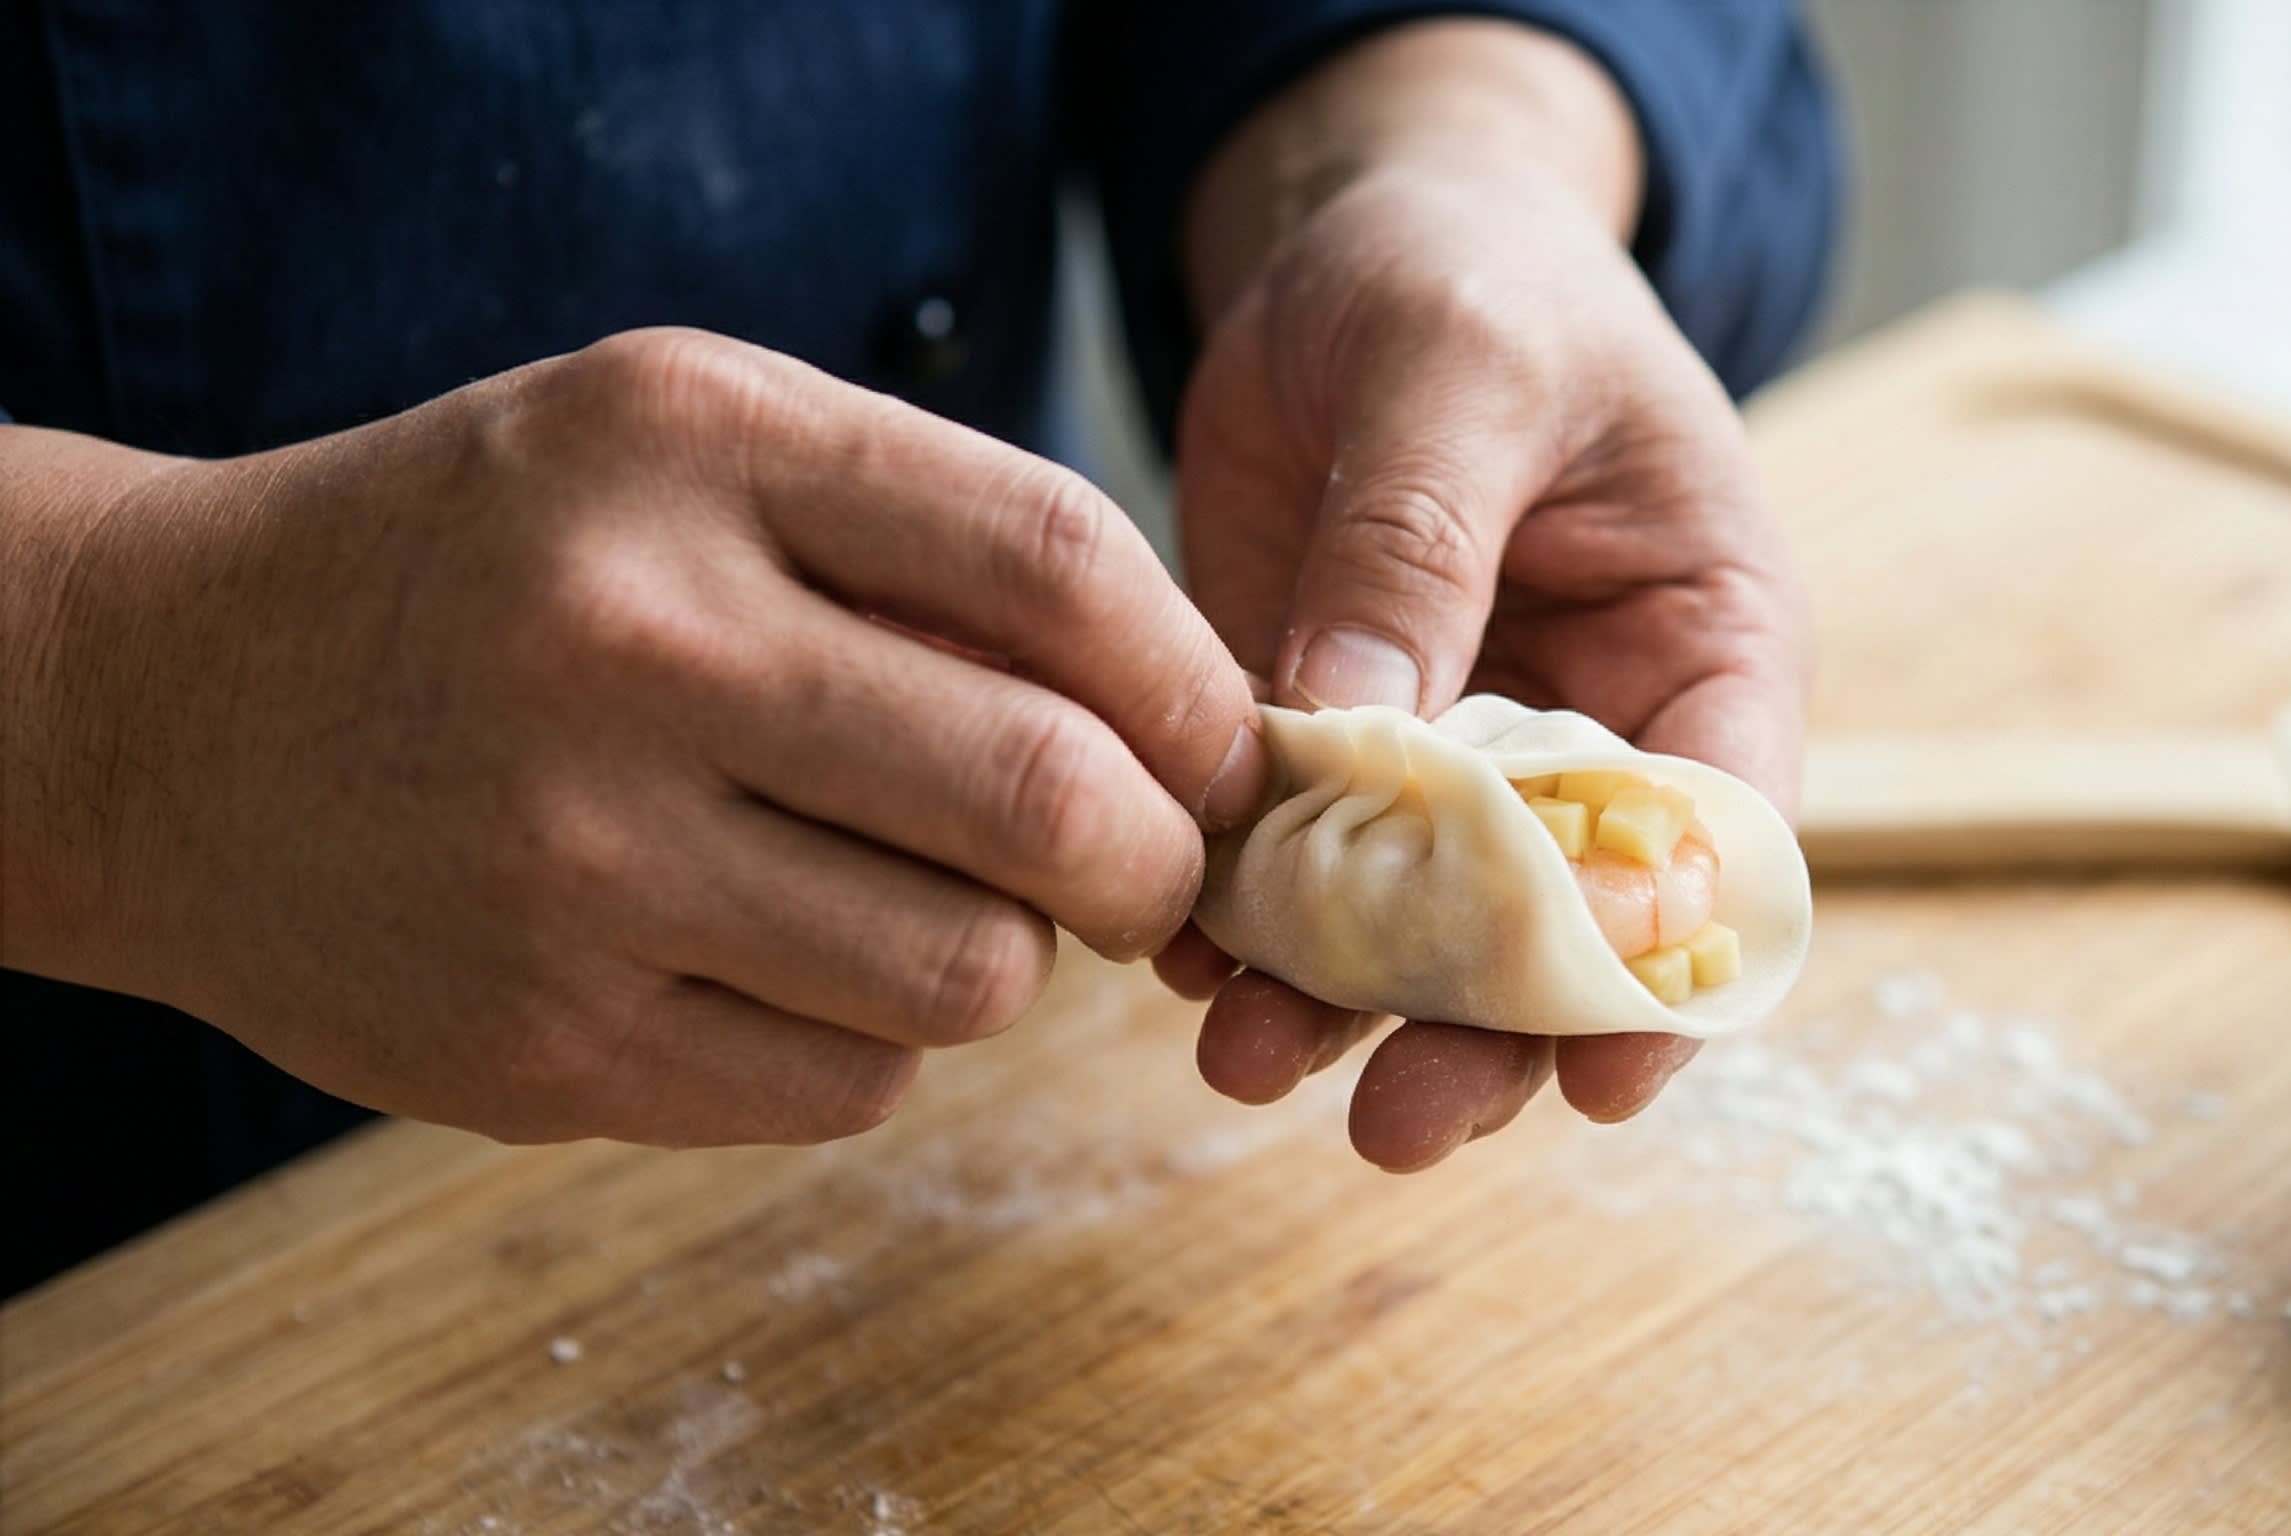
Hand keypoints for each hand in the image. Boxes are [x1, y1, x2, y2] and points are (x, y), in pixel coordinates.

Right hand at [2, 330, 1261, 1144]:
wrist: (168, 708)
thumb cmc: (491, 562)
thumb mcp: (684, 447)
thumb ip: (926, 539)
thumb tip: (1190, 715)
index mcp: (691, 447)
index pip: (1061, 563)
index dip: (1193, 682)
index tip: (1218, 743)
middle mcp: (632, 643)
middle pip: (1055, 800)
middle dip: (1159, 858)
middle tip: (1142, 864)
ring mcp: (575, 861)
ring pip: (971, 976)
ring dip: (1002, 956)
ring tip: (917, 897)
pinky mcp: (543, 1048)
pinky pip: (849, 1086)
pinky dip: (870, 1043)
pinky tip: (782, 964)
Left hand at [1158, 30, 1809, 1171]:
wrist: (1349, 243)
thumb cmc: (1469, 274)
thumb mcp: (1460, 371)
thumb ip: (1420, 544)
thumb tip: (1353, 736)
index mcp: (1704, 641)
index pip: (1724, 838)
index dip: (1669, 969)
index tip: (1595, 1078)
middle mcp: (1592, 726)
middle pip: (1568, 925)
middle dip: (1482, 1034)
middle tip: (1388, 1122)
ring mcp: (1455, 752)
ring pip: (1424, 925)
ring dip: (1345, 1006)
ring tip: (1242, 1059)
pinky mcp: (1329, 743)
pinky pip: (1298, 859)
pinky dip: (1245, 920)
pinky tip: (1182, 954)